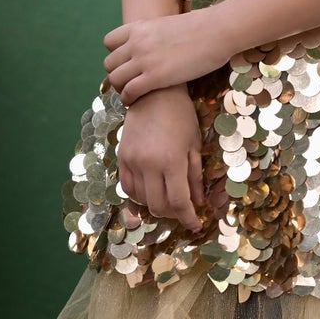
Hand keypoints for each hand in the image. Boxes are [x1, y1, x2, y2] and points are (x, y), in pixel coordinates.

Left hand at [104, 7, 227, 101]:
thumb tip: (156, 45)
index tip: (126, 63)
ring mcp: (144, 60)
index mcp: (139, 27)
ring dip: (121, 89)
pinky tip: (135, 102)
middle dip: (117, 74)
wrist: (217, 31)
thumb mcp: (168, 25)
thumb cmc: (202, 28)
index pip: (109, 42)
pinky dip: (128, 99)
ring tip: (131, 94)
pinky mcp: (155, 77)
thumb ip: (155, 35)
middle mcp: (136, 42)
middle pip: (109, 64)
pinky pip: (129, 92)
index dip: (115, 55)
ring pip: (115, 79)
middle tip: (129, 82)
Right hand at [115, 87, 204, 231]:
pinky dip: (139, 195)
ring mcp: (132, 161)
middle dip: (172, 214)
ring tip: (168, 199)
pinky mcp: (121, 157)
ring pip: (141, 199)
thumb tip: (198, 203)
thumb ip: (195, 176)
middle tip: (182, 210)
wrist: (154, 93)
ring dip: (156, 205)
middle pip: (158, 206)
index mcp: (171, 161)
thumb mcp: (194, 145)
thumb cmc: (181, 116)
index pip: (179, 202)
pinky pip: (127, 187)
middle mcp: (149, 165)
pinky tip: (150, 190)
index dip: (188, 218)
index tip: (195, 224)